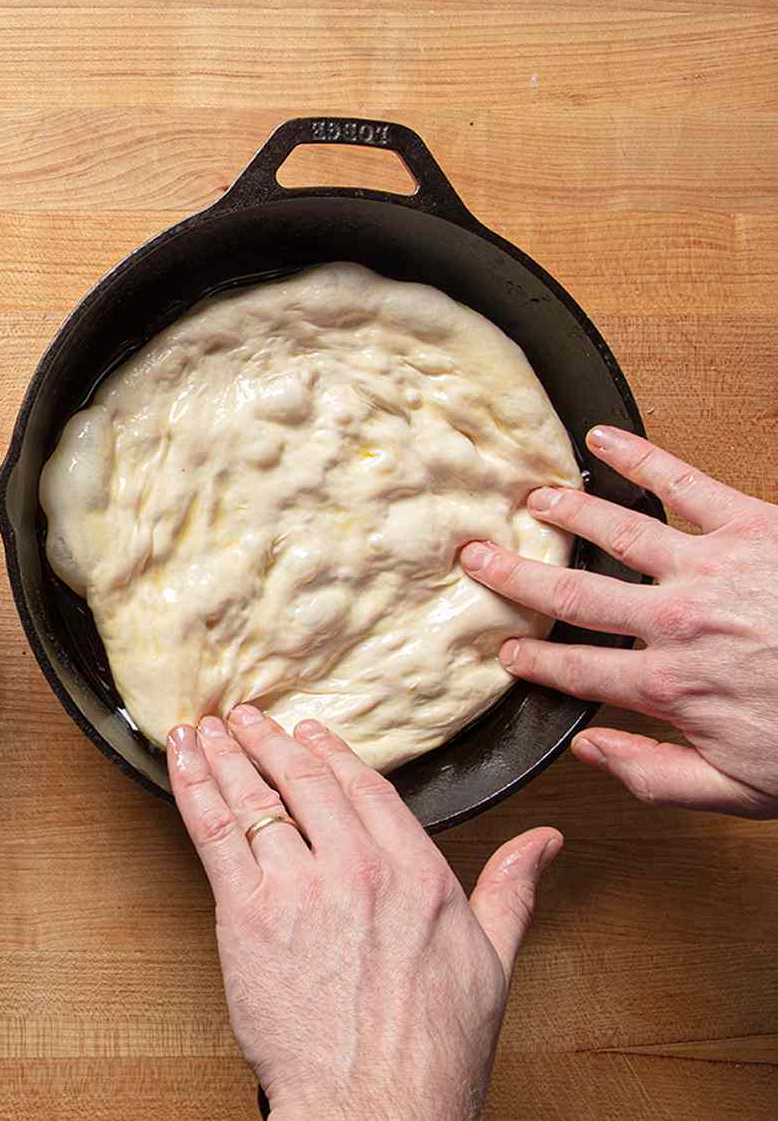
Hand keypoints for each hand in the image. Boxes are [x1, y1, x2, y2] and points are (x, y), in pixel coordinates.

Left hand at [167, 708, 560, 1120]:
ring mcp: (300, 889)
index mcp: (418, 873)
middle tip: (247, 716)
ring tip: (206, 728)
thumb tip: (544, 842)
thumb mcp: (493, 964)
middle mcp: (358, 869)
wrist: (376, 1108)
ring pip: (255, 798)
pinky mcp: (248, 915)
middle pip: (305, 782)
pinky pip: (214, 833)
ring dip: (225, 754)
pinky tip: (183, 759)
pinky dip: (194, 787)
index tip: (308, 733)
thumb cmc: (432, 1053)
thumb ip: (512, 890)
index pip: (365, 788)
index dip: (330, 754)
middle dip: (269, 741)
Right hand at [460, 425, 777, 816]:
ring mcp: (710, 568)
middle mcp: (676, 623)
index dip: (532, 662)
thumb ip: (657, 777)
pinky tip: (603, 437)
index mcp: (670, 688)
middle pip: (572, 595)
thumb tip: (590, 751)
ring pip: (614, 533)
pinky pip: (682, 483)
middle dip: (516, 577)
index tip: (506, 652)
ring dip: (565, 514)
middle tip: (477, 558)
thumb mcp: (743, 791)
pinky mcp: (751, 525)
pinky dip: (638, 456)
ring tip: (531, 500)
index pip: (575, 671)